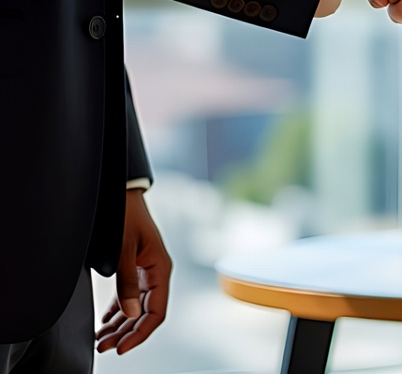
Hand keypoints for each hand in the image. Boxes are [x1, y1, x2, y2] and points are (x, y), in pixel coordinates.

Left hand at [95, 189, 171, 354]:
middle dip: (126, 332)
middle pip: (145, 313)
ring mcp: (145, 270)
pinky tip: (107, 322)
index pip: (156, 312)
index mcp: (160, 268)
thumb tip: (127, 314)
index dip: (140, 333)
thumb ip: (125, 283)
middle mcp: (155, 272)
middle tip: (104, 346)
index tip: (121, 347)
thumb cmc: (126, 216)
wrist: (122, 194)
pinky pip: (129, 296)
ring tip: (101, 339)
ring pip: (136, 307)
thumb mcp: (123, 250)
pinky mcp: (135, 267)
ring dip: (120, 324)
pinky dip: (118, 311)